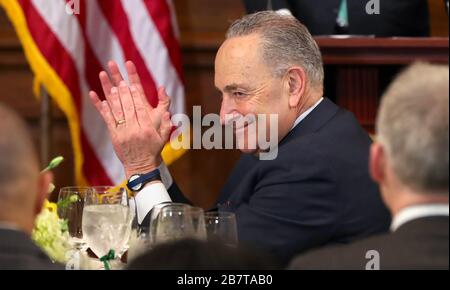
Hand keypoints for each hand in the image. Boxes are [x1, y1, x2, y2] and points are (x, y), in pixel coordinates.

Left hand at [89, 61, 172, 178]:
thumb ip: (166, 122)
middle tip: (120, 82)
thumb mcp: (164, 136)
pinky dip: (104, 109)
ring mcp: (123, 133)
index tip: (132, 85)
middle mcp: (134, 130)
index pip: (140, 108)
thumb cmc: (154, 149)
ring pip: (117, 112)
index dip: (135, 96)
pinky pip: (108, 120)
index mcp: (147, 129)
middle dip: (124, 93)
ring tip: (111, 86)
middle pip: (128, 108)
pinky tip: (101, 99)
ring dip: (114, 98)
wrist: (141, 166)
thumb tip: (167, 111)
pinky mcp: (114, 137)